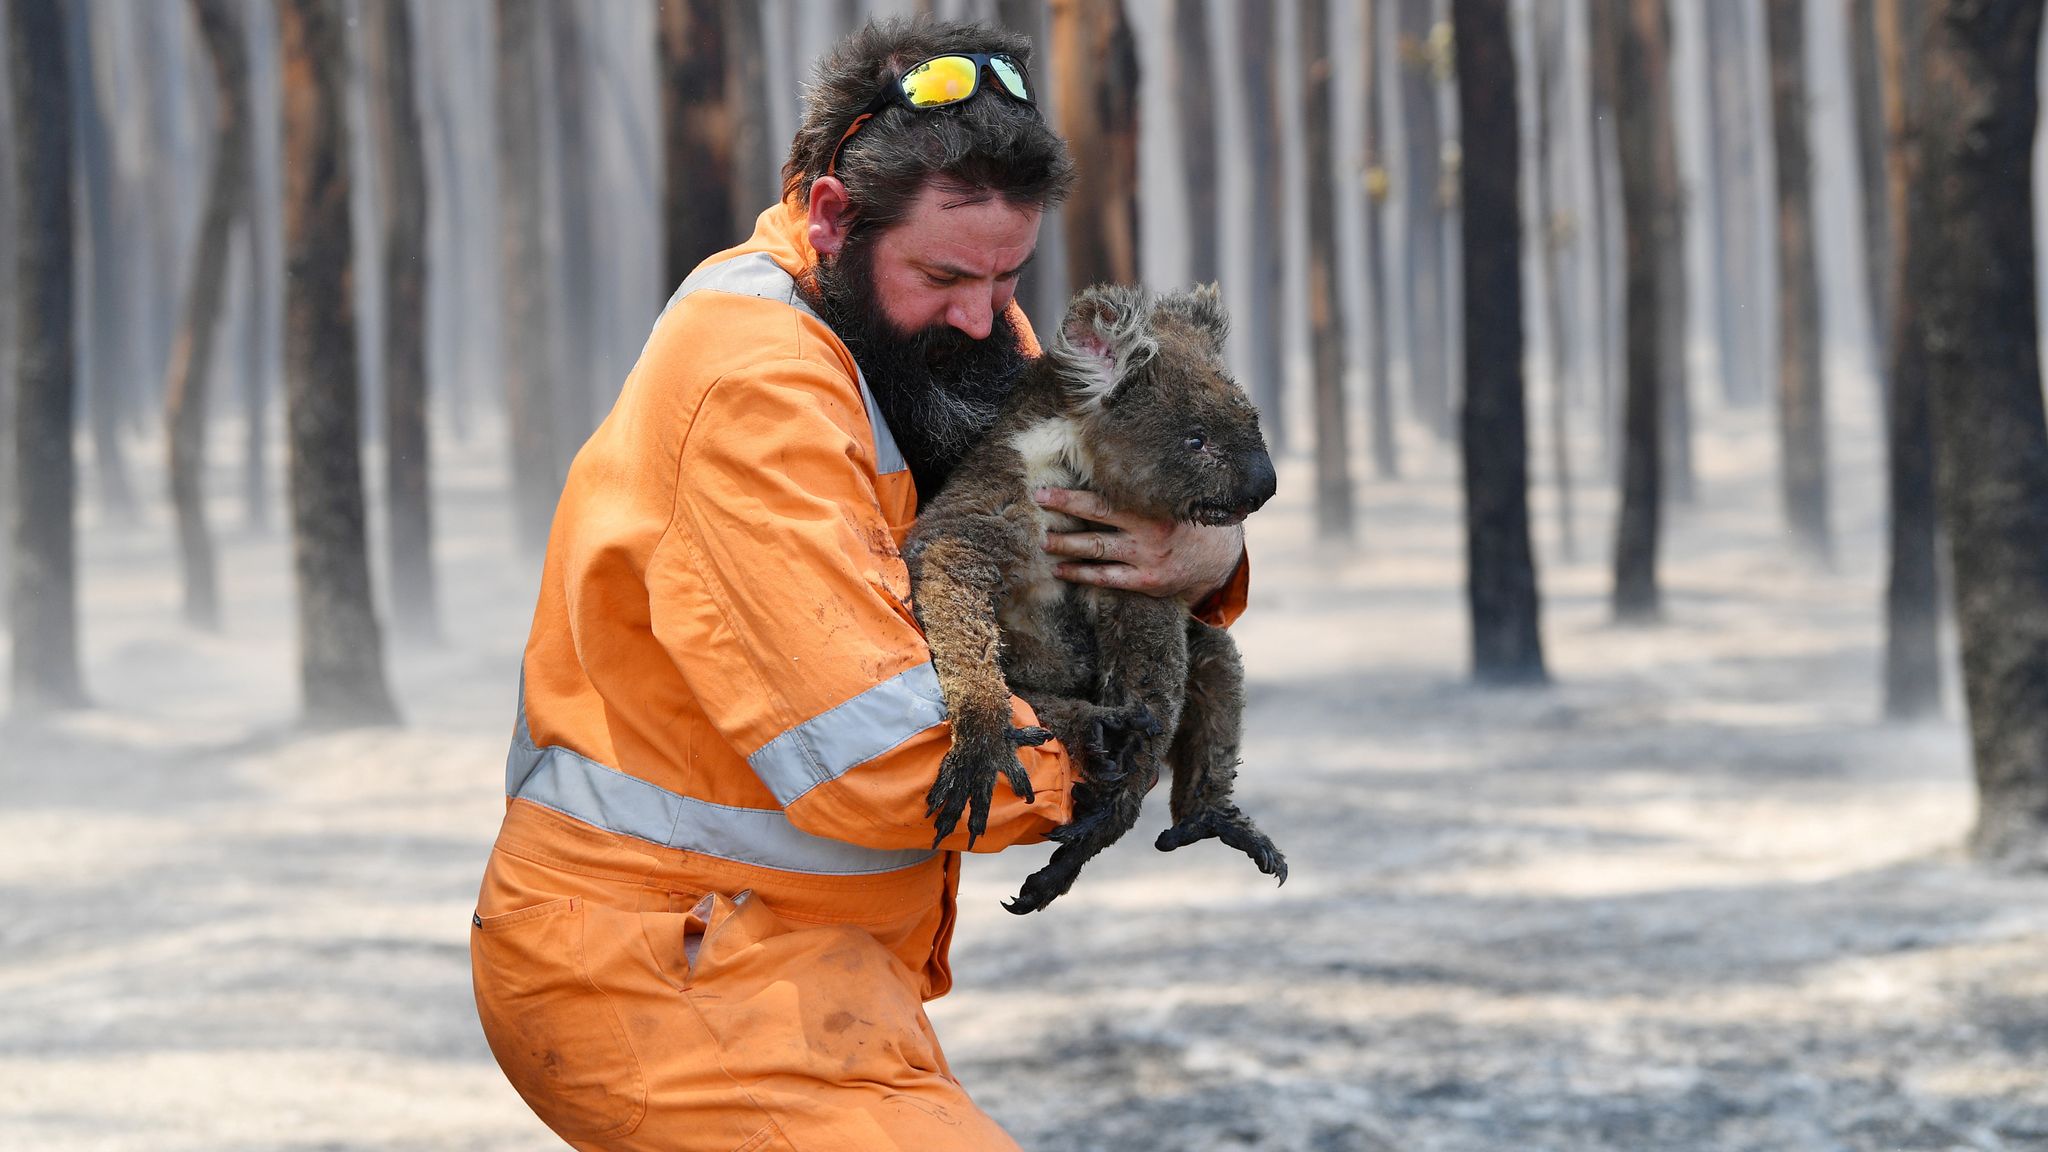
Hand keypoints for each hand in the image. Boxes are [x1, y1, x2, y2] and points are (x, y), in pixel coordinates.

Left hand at [1034, 487, 1243, 606]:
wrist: (1218, 559)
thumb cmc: (1186, 519)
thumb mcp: (1173, 497)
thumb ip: (1145, 486)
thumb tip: (1108, 458)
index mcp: (1154, 505)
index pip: (1106, 496)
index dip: (1073, 494)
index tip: (1045, 489)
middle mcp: (1149, 530)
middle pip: (1098, 518)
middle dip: (1064, 510)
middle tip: (1037, 503)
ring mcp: (1146, 558)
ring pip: (1098, 550)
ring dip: (1067, 545)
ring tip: (1043, 541)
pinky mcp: (1146, 581)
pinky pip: (1107, 578)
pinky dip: (1081, 574)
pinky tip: (1061, 569)